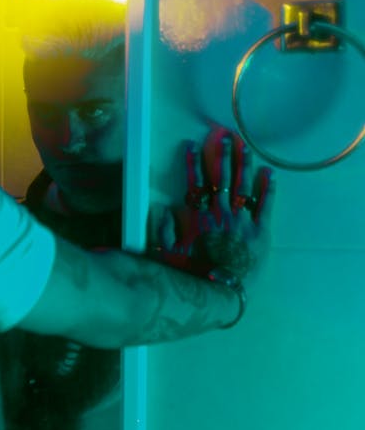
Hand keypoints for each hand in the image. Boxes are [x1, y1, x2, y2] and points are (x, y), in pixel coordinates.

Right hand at [150, 127, 274, 279]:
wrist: (220, 291)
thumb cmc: (193, 275)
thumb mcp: (168, 254)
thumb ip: (162, 230)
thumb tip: (161, 208)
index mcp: (199, 217)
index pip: (196, 184)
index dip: (193, 164)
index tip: (192, 146)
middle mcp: (221, 213)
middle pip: (222, 178)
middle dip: (223, 156)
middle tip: (226, 138)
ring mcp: (242, 221)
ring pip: (244, 186)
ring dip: (245, 165)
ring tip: (246, 148)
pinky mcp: (260, 232)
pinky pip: (266, 205)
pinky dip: (268, 189)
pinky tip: (269, 173)